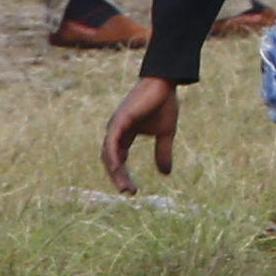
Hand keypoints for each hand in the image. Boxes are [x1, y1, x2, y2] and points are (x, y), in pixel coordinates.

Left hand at [99, 72, 180, 191]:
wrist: (164, 83)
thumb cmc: (164, 104)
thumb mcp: (166, 133)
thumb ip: (162, 153)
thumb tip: (166, 174)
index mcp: (125, 135)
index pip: (119, 159)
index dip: (124, 175)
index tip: (134, 190)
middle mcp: (115, 132)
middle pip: (111, 160)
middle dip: (118, 177)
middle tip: (128, 192)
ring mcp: (115, 126)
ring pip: (109, 155)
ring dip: (115, 172)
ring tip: (124, 187)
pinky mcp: (118, 121)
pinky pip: (111, 143)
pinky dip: (112, 157)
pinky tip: (117, 168)